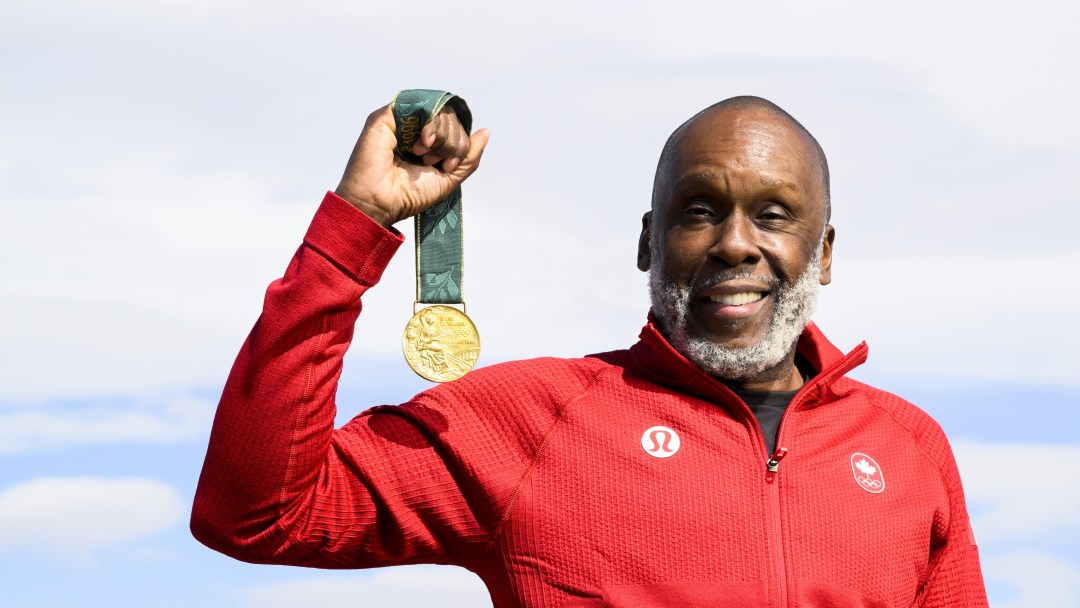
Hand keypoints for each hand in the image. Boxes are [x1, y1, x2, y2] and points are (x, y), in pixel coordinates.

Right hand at [335, 103, 489, 227]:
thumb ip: (469, 156)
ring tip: (423, 156)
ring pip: (441, 110)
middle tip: (434, 162)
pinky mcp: (388, 115)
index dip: (460, 146)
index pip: (457, 129)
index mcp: (428, 143)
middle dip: (452, 143)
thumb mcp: (449, 178)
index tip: (447, 166)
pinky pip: (422, 105)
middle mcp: (414, 129)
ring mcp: (401, 120)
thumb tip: (485, 132)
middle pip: (451, 118)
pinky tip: (421, 144)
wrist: (381, 202)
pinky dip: (431, 125)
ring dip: (442, 137)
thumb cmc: (408, 195)